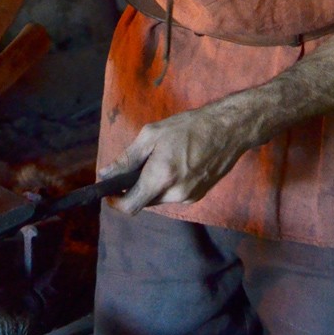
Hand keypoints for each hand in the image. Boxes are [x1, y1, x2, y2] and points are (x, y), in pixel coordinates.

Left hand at [99, 101, 259, 213]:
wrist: (229, 129)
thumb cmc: (189, 127)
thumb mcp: (151, 136)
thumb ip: (126, 159)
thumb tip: (104, 174)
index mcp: (161, 178)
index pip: (130, 206)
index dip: (115, 202)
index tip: (108, 192)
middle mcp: (175, 194)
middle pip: (142, 202)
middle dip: (134, 188)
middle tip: (136, 165)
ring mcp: (188, 197)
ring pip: (157, 199)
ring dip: (150, 185)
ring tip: (159, 160)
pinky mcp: (197, 196)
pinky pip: (171, 196)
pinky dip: (165, 185)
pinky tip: (174, 164)